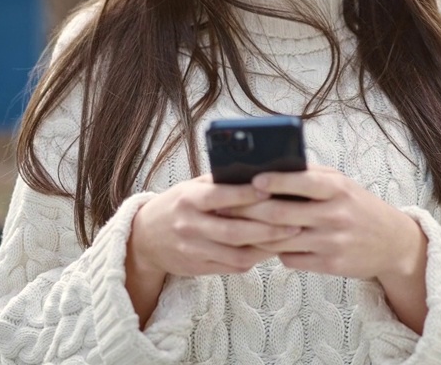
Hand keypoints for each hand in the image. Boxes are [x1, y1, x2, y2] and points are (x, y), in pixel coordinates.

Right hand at [128, 175, 303, 278]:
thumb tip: (257, 172)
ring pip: (236, 253)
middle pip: (234, 231)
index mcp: (188, 200)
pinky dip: (254, 258)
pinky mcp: (198, 268)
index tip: (270, 189)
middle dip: (268, 228)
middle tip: (295, 222)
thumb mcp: (191, 188)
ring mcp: (194, 250)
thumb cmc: (177, 205)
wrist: (144, 239)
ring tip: (290, 237)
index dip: (246, 194)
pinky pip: (231, 267)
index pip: (220, 196)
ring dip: (266, 247)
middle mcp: (190, 226)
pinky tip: (271, 249)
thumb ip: (219, 183)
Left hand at [225, 165, 427, 281]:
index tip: (252, 180)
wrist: (392, 242)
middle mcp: (335, 215)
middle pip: (283, 214)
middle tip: (226, 207)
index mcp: (337, 189)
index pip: (303, 182)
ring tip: (235, 227)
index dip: (276, 181)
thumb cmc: (357, 206)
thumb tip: (269, 167)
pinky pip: (291, 259)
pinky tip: (267, 245)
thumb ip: (311, 175)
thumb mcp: (342, 184)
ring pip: (281, 240)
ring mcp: (332, 242)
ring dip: (256, 234)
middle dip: (251, 211)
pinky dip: (276, 252)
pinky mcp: (330, 265)